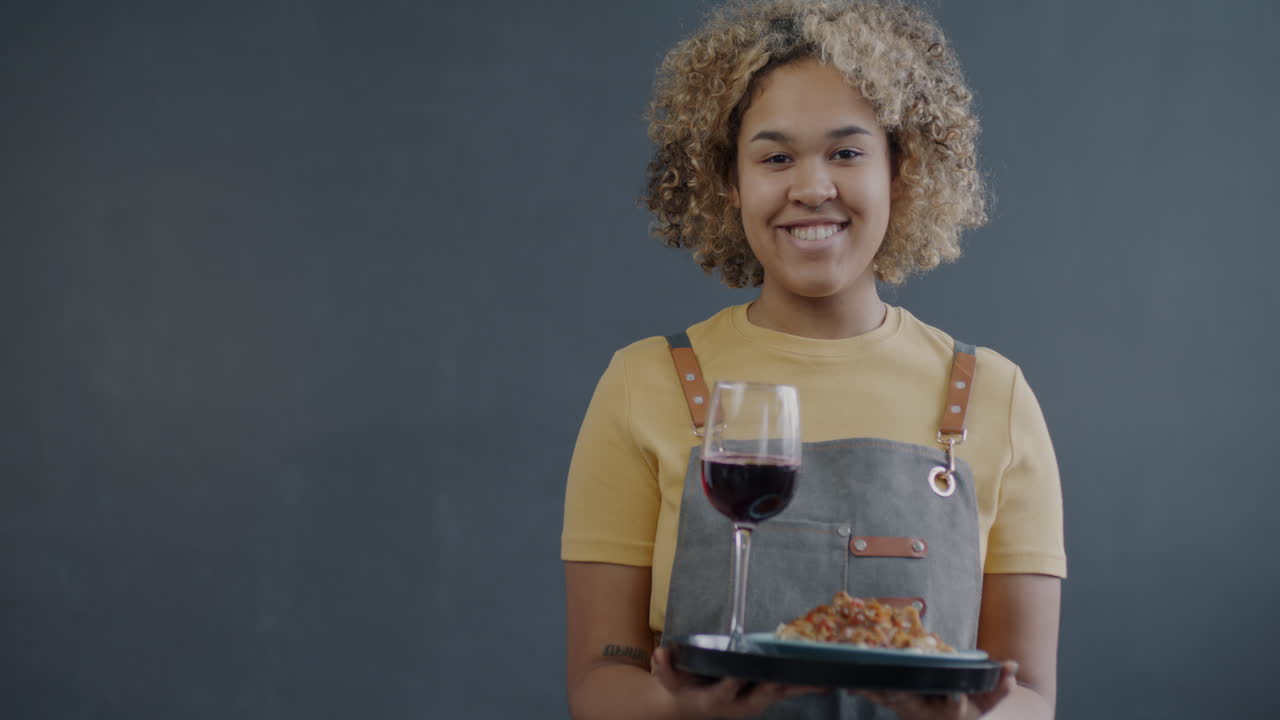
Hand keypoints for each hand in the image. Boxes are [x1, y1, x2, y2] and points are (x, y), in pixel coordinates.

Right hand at [651, 646, 821, 718]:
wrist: (697, 706)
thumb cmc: (684, 689)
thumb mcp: (669, 679)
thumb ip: (666, 666)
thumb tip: (660, 653)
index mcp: (713, 700)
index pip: (723, 693)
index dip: (730, 686)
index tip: (736, 676)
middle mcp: (738, 704)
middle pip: (758, 697)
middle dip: (771, 688)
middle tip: (784, 679)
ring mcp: (754, 700)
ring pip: (778, 694)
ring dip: (798, 688)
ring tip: (821, 681)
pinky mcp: (766, 694)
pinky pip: (786, 689)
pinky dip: (804, 685)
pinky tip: (825, 681)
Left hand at [855, 660, 1018, 719]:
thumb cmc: (970, 710)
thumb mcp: (988, 701)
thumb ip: (1000, 686)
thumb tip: (1012, 668)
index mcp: (950, 710)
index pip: (952, 704)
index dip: (952, 699)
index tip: (949, 690)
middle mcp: (927, 712)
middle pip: (911, 703)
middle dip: (899, 694)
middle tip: (888, 685)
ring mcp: (908, 709)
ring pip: (889, 700)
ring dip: (873, 691)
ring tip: (856, 682)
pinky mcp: (895, 703)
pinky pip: (878, 695)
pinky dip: (865, 688)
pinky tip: (848, 681)